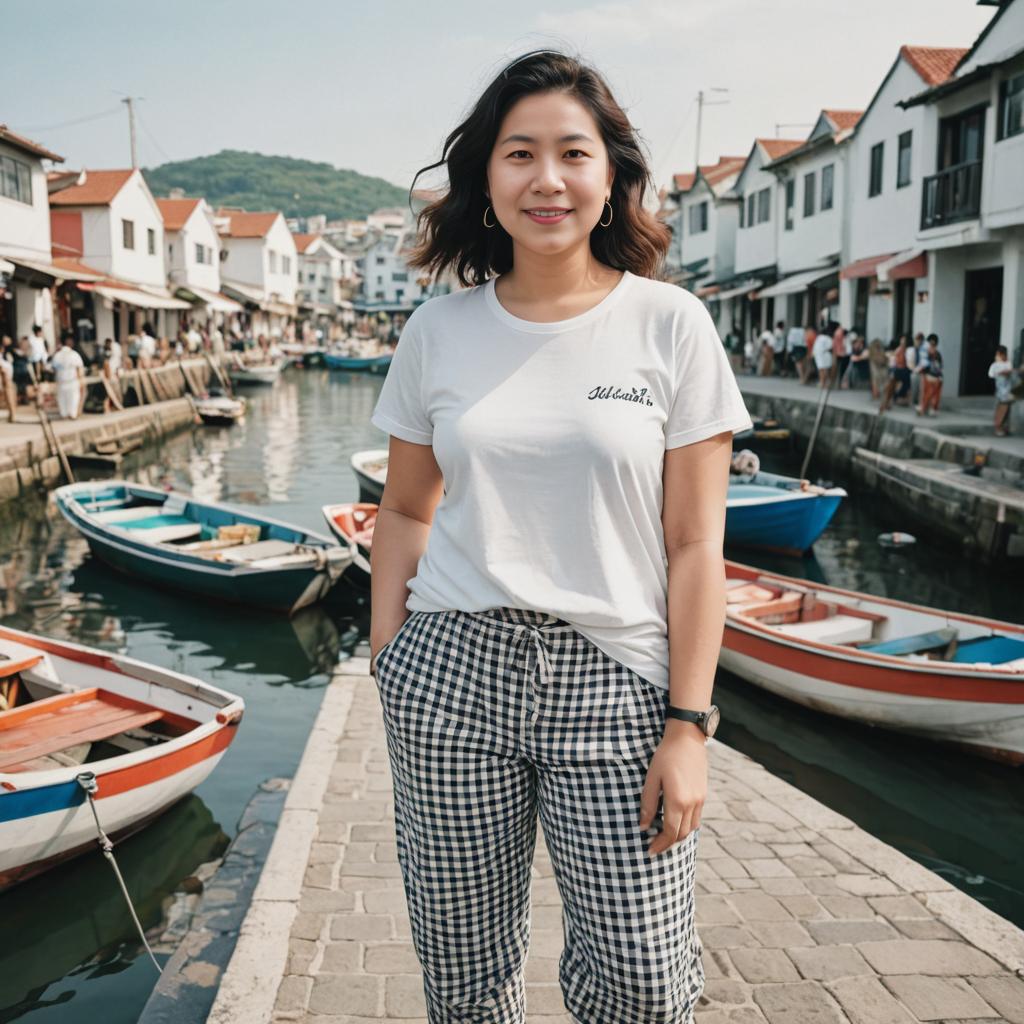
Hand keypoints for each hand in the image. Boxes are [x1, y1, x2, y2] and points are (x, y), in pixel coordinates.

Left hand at [639, 723, 707, 856]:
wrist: (687, 739)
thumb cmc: (665, 756)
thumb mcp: (651, 778)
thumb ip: (647, 803)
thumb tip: (643, 826)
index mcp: (677, 800)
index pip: (670, 832)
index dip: (660, 844)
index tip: (650, 850)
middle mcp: (692, 803)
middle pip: (681, 834)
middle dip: (668, 843)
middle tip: (654, 846)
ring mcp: (700, 800)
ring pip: (691, 828)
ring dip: (678, 836)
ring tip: (664, 836)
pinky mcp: (703, 795)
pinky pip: (696, 818)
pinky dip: (686, 826)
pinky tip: (676, 822)